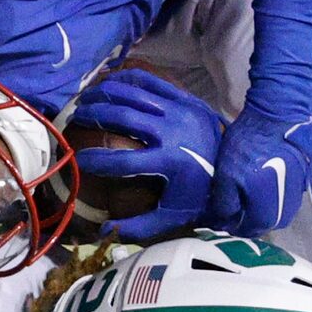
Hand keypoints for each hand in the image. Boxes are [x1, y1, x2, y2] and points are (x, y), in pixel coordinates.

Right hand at [72, 68, 223, 239]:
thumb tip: (104, 231)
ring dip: (105, 94)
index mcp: (169, 162)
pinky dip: (126, 79)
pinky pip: (150, 82)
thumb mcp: (173, 215)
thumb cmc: (200, 191)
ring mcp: (178, 110)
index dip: (95, 161)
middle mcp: (172, 132)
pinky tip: (109, 83)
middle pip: (124, 117)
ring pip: (134, 95)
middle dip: (94, 114)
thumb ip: (139, 226)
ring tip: (85, 100)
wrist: (236, 162)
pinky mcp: (184, 97)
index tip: (77, 159)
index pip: (123, 162)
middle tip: (75, 118)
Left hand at [208, 109, 309, 235]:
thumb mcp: (226, 174)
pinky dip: (276, 200)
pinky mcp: (303, 178)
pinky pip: (289, 198)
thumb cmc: (247, 144)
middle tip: (236, 214)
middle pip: (270, 223)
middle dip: (252, 223)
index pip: (253, 228)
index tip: (225, 223)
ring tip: (250, 202)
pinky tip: (265, 188)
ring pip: (281, 212)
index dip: (237, 229)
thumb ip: (225, 202)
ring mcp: (298, 191)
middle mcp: (287, 203)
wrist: (275, 115)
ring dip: (265, 212)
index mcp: (268, 205)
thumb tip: (223, 222)